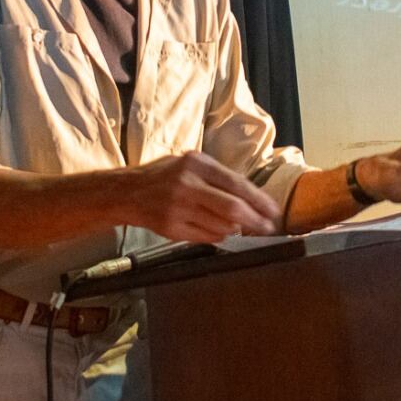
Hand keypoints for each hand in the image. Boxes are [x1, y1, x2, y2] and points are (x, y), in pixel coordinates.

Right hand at [125, 151, 280, 242]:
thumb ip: (218, 178)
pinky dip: (219, 236)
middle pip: (232, 208)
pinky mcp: (171, 228)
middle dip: (256, 220)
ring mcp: (178, 208)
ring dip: (236, 228)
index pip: (237, 183)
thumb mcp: (190, 164)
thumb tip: (252, 199)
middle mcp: (188, 184)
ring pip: (221, 225)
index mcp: (197, 164)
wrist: (128, 192)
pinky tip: (221, 231)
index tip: (273, 210)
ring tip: (242, 227)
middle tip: (269, 228)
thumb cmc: (165, 176)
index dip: (259, 200)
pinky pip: (206, 237)